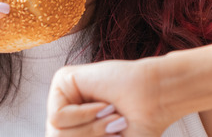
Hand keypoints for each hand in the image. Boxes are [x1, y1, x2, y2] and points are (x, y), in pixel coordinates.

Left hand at [46, 58, 177, 136]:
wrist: (155, 100)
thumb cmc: (139, 124)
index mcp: (75, 129)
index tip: (116, 136)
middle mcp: (66, 112)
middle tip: (114, 128)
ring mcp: (63, 96)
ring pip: (56, 133)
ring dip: (90, 130)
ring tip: (111, 114)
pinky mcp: (63, 80)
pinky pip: (57, 116)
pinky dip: (83, 116)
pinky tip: (102, 105)